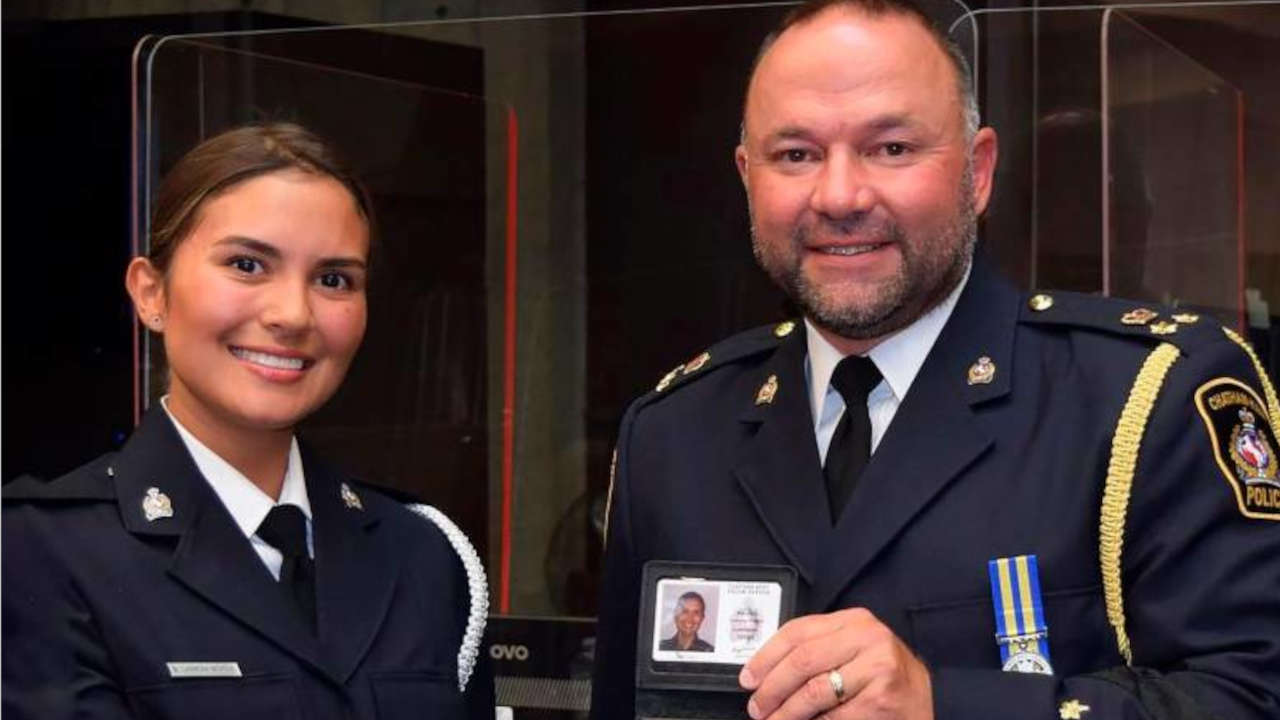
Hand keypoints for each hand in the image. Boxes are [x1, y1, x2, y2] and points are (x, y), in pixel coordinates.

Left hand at [738, 607, 932, 719]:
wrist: (928, 703)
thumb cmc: (883, 680)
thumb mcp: (852, 652)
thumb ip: (818, 651)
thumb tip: (764, 671)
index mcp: (855, 621)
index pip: (798, 632)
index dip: (766, 657)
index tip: (749, 678)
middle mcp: (868, 638)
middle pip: (802, 661)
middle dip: (771, 688)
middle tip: (757, 707)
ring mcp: (878, 669)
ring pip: (813, 692)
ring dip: (785, 712)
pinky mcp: (881, 700)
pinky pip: (833, 716)